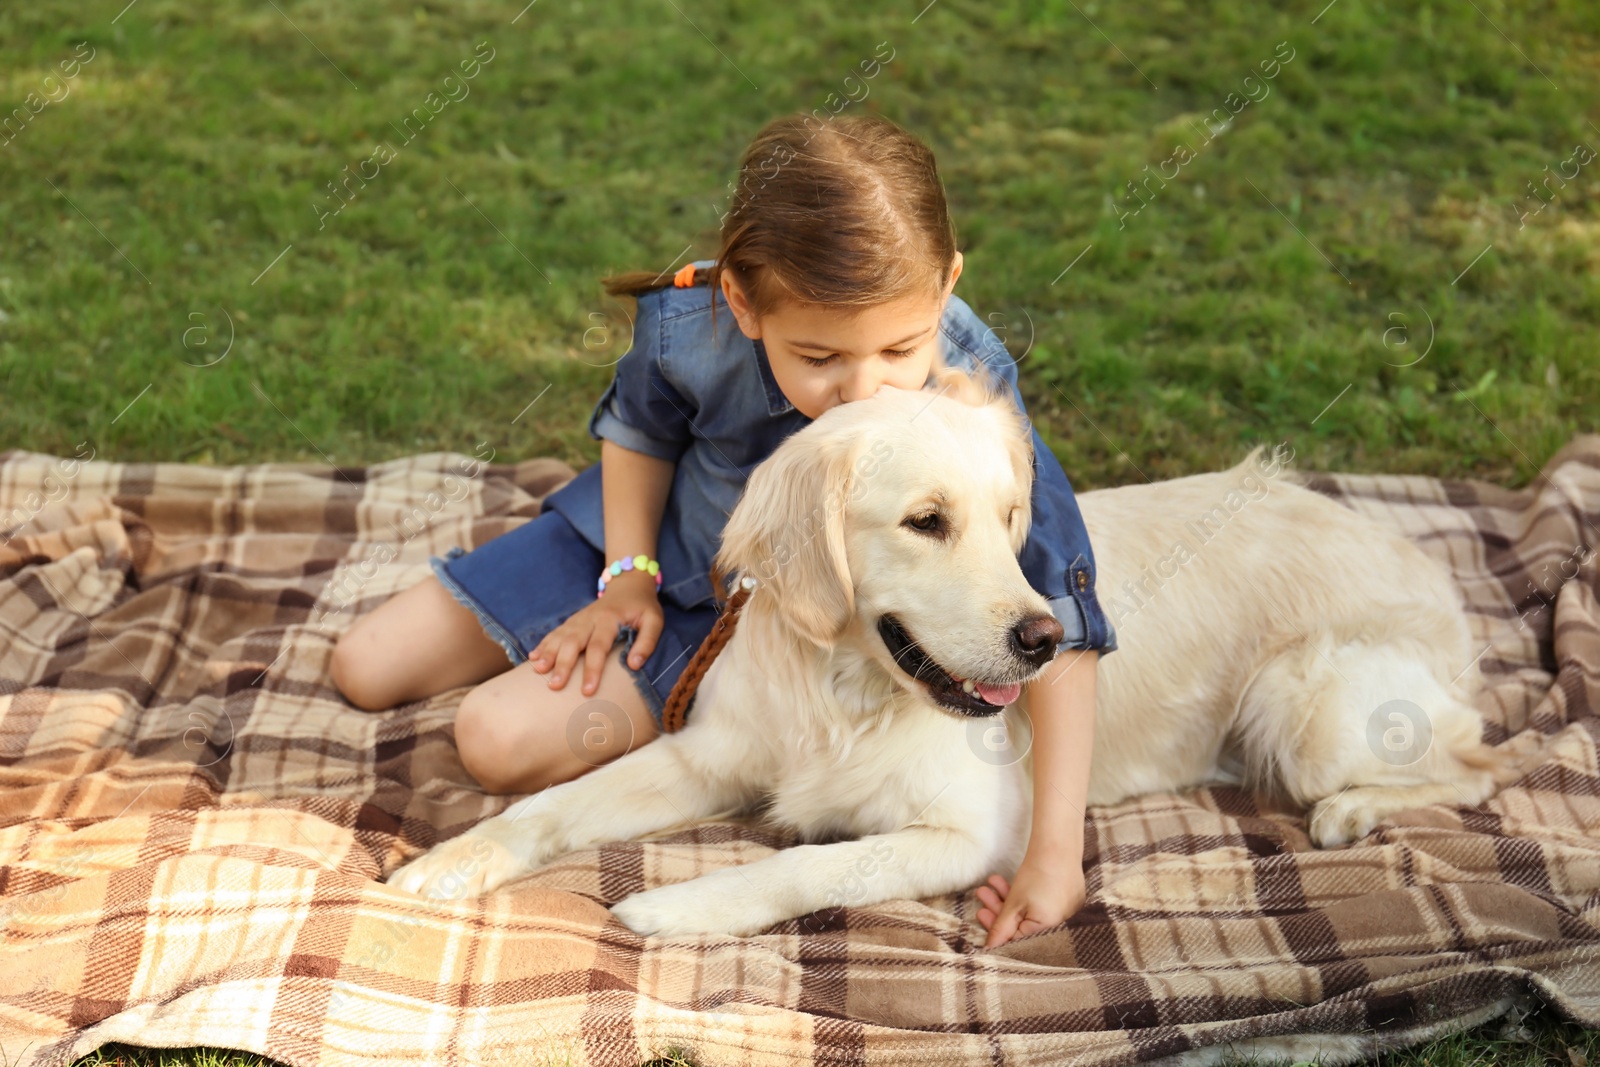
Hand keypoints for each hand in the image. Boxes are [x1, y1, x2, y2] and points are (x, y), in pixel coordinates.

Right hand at [527, 570, 662, 695]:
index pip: (598, 647)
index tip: (587, 691)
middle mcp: (590, 618)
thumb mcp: (654, 620)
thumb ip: (647, 642)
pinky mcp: (573, 621)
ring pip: (560, 636)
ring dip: (547, 653)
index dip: (592, 669)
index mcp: (610, 619)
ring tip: (537, 671)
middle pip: (573, 642)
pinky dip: (543, 644)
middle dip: (562, 664)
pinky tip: (532, 658)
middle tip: (554, 685)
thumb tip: (634, 665)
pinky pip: (555, 632)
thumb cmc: (643, 608)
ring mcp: (579, 619)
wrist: (629, 585)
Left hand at [974, 856, 1086, 948]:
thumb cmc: (1036, 877)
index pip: (1018, 939)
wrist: (1058, 848)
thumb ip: (1001, 928)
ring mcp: (1065, 911)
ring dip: (1007, 898)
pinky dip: (1024, 896)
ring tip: (990, 882)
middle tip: (983, 895)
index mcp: (1049, 931)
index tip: (982, 915)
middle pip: (1022, 924)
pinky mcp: (1067, 898)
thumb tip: (990, 949)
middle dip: (999, 909)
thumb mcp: (1013, 904)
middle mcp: (1060, 925)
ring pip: (1029, 911)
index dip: (997, 928)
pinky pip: (1041, 904)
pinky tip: (1005, 882)